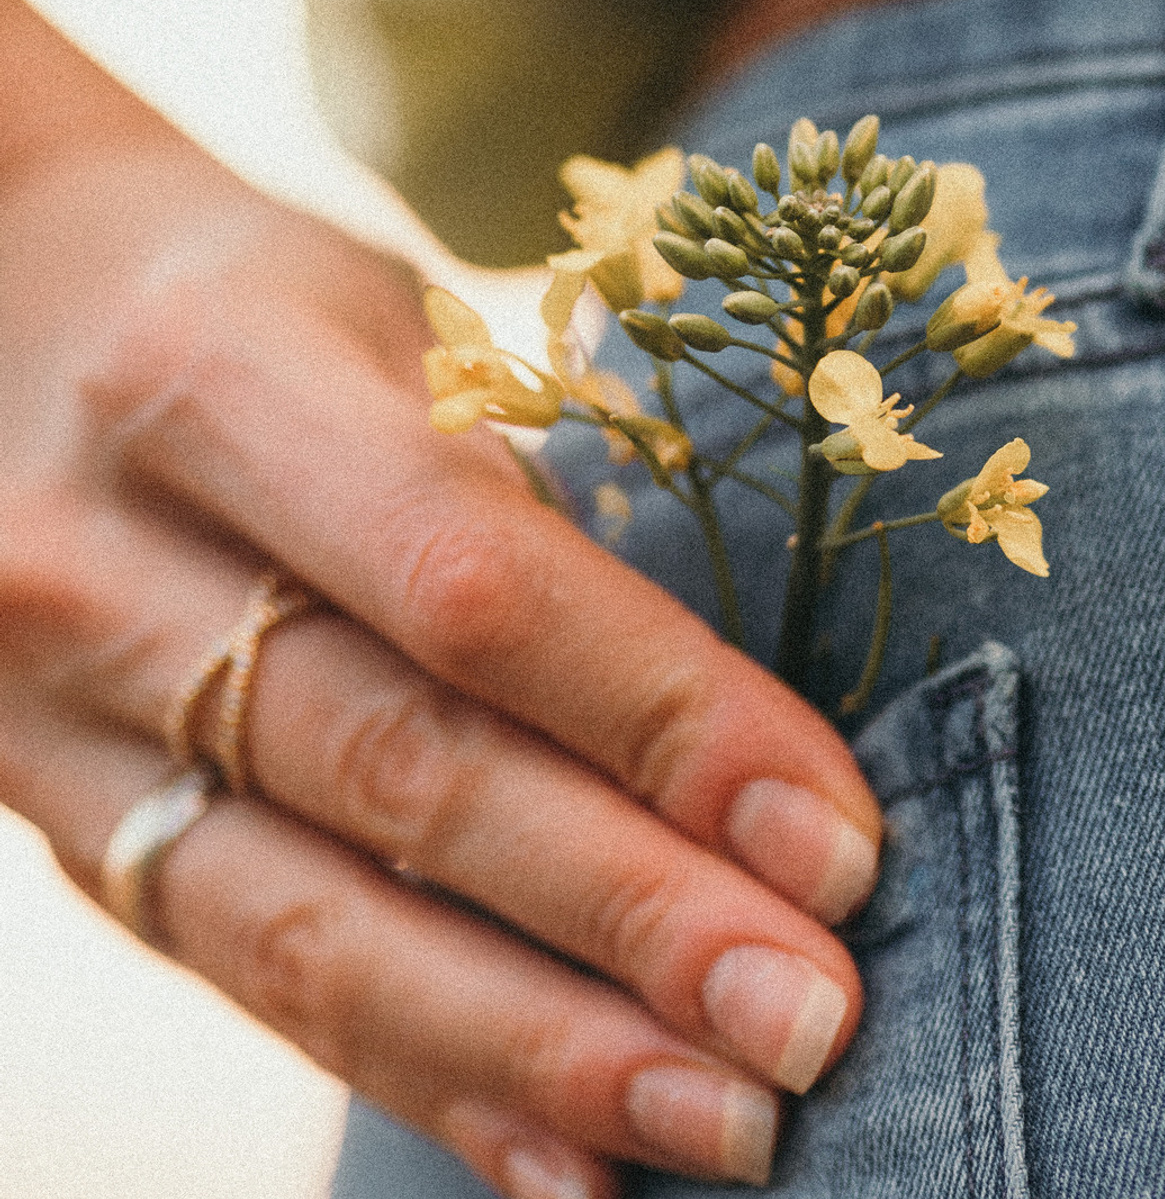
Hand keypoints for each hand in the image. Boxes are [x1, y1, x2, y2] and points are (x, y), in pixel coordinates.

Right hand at [0, 0, 879, 1194]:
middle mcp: (95, 565)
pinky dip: (419, 1074)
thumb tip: (718, 721)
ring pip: (312, 923)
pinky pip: (248, 975)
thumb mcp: (385, 317)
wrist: (3, 312)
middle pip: (401, 776)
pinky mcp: (61, 824)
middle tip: (811, 1017)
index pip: (471, 582)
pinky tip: (565, 1159)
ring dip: (538, 1046)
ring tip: (723, 1120)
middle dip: (627, 915)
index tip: (833, 833)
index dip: (661, 718)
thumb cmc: (262, 299)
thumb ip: (515, 486)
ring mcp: (48, 720)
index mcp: (209, 384)